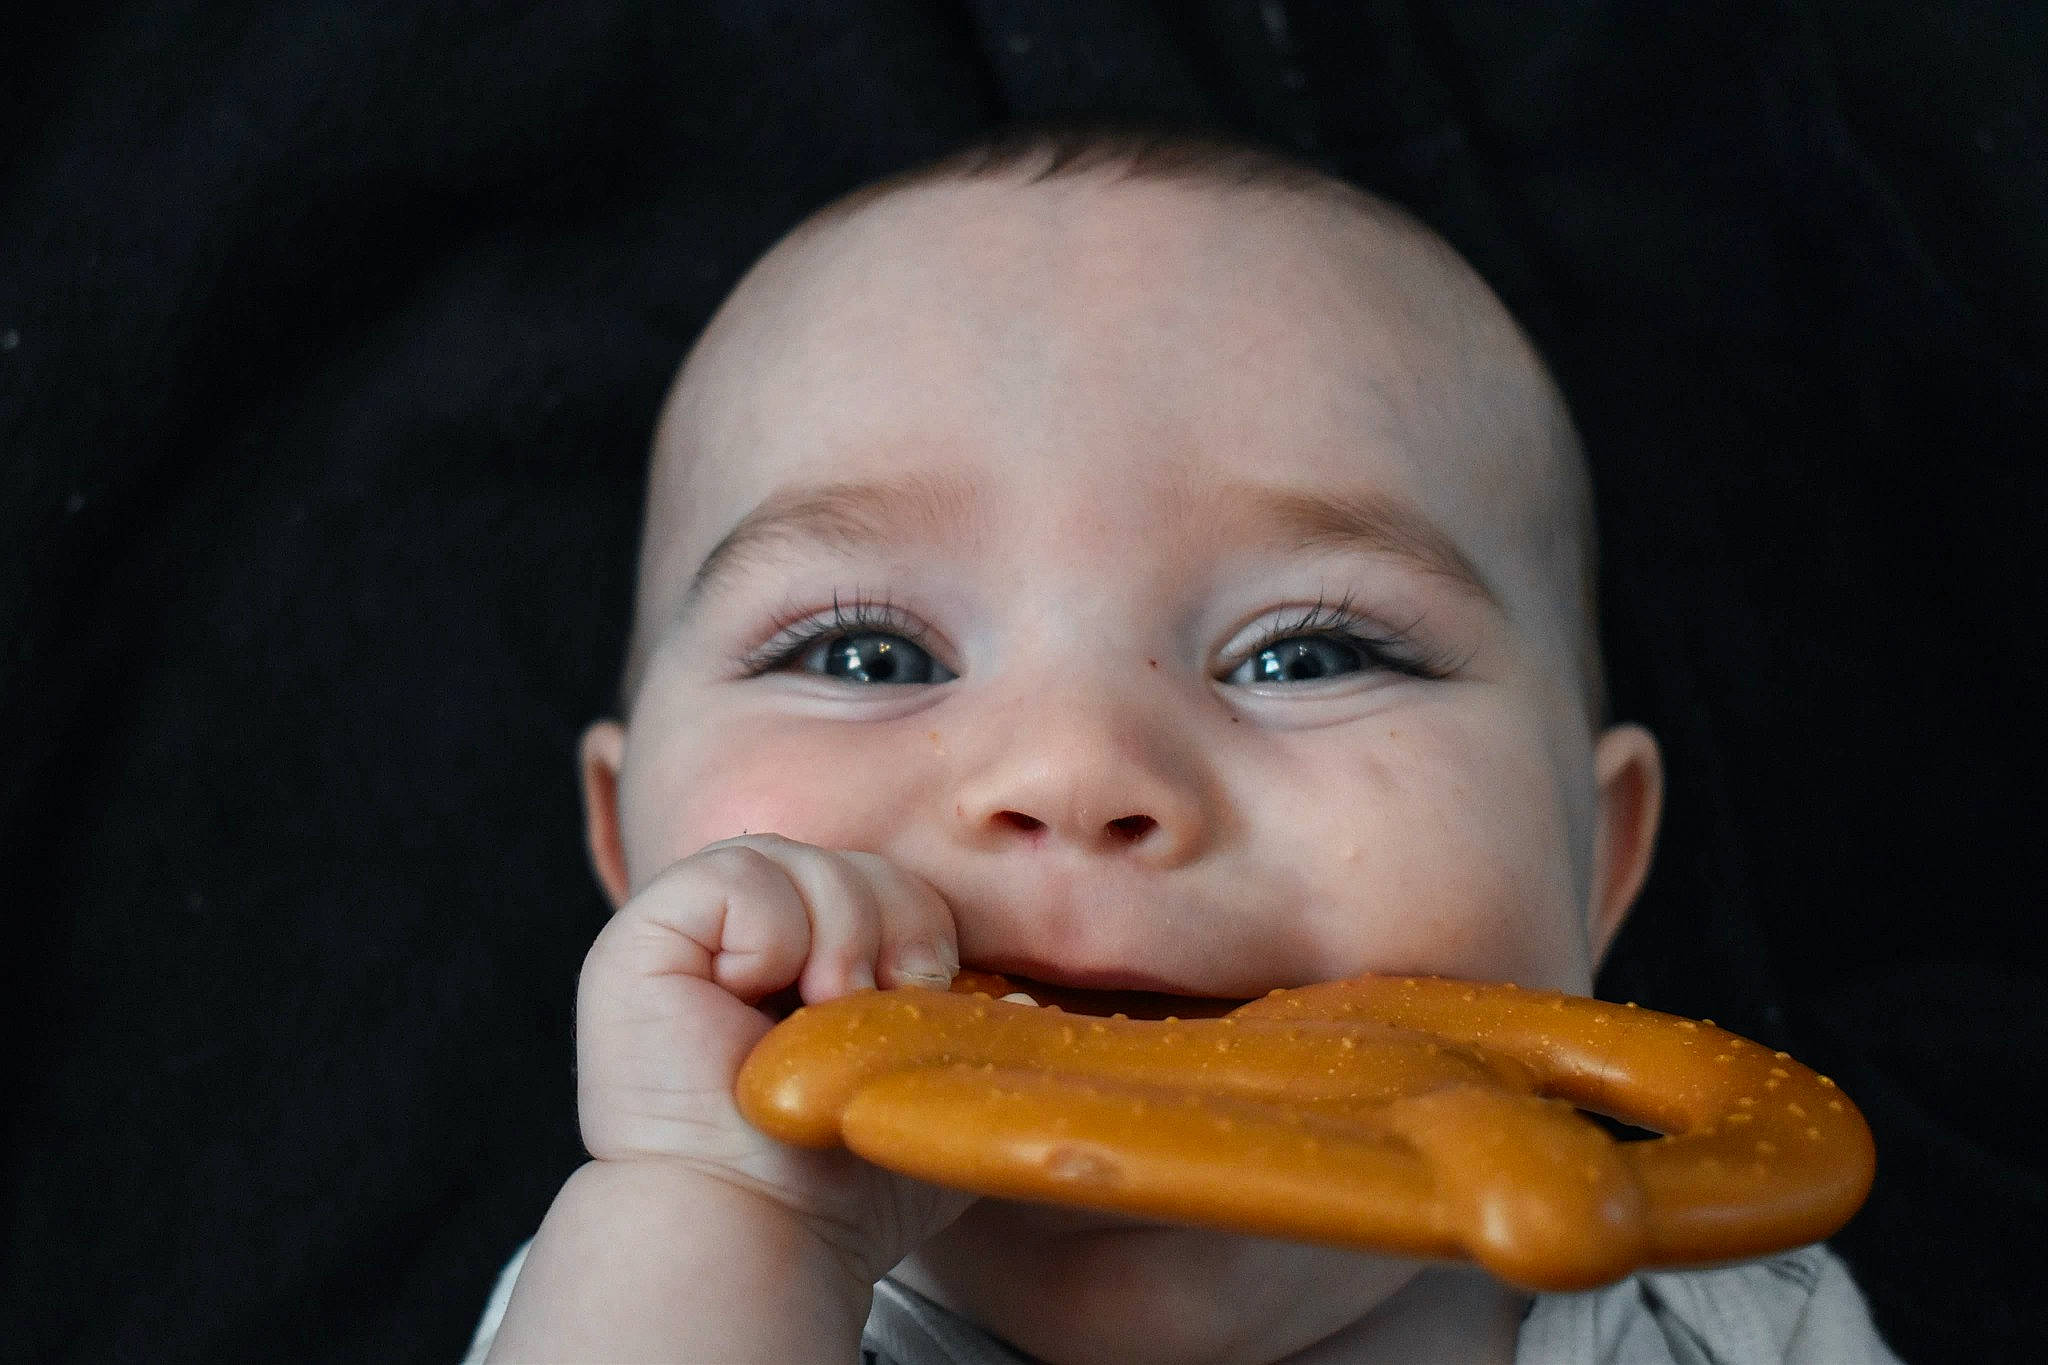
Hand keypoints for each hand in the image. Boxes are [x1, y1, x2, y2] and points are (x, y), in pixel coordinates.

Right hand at [573, 833, 969, 1280]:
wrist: (759, 1231)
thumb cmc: (837, 1185)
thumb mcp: (924, 1095)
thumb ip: (971, 1043)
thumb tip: (1021, 1000)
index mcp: (803, 961)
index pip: (881, 882)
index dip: (919, 923)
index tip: (925, 993)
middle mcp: (743, 940)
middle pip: (846, 859)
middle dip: (889, 921)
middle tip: (873, 1003)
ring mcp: (690, 935)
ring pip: (796, 856)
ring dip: (836, 931)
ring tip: (819, 1012)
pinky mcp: (643, 936)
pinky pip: (733, 872)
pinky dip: (769, 931)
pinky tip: (756, 996)